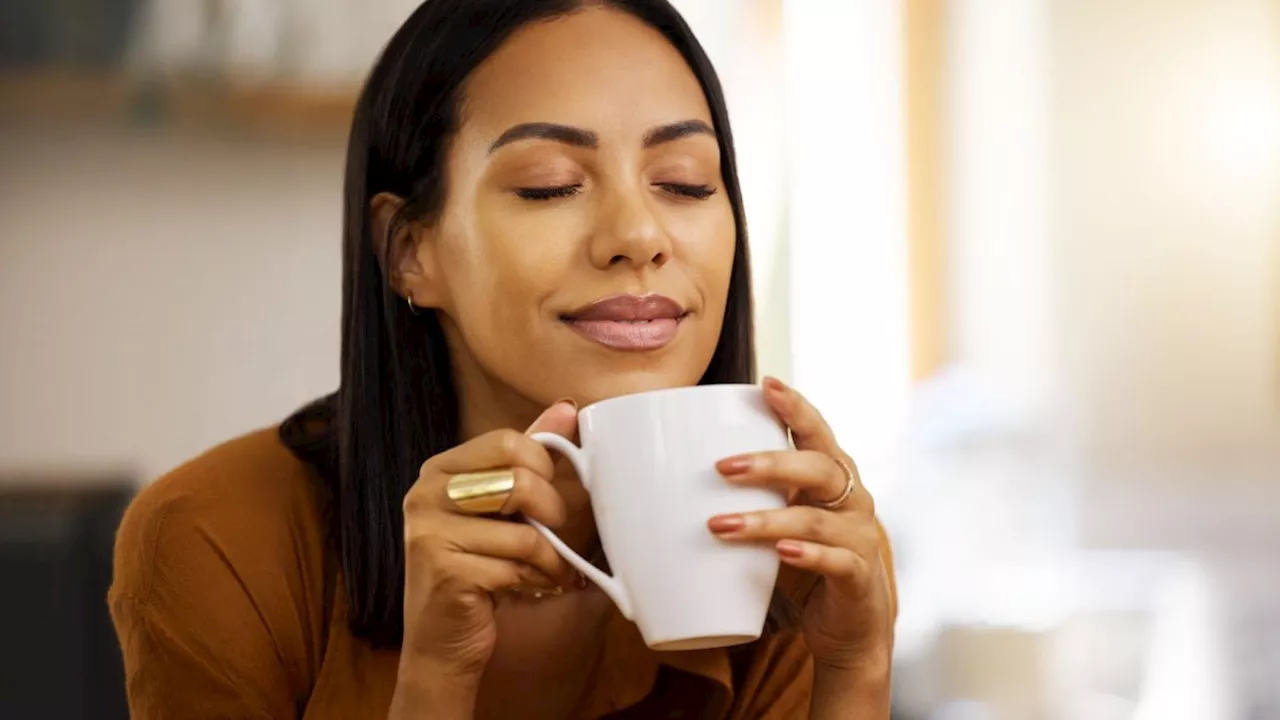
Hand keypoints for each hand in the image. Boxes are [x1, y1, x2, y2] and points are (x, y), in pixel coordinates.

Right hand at [396, 402, 579, 684]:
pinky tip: (528, 587)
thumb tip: (567, 408)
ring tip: (544, 568)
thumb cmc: (476, 568)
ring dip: (548, 557)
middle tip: (553, 532)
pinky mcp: (444, 571)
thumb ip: (528, 455)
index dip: (543, 467)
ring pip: (524, 532)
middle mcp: (425, 495)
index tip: (546, 496)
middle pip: (519, 481)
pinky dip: (535, 581)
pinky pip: (515, 567)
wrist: (441, 641)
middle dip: (552, 512)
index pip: (507, 442)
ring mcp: (428, 533)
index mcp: (439, 470)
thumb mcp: (500, 507)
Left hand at [708, 377, 893, 676]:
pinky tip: (780, 554)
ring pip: (814, 518)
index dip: (796, 407)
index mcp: (832, 474)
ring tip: (720, 525)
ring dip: (765, 520)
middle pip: (817, 467)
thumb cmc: (802, 559)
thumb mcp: (778, 518)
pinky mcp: (857, 577)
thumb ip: (746, 495)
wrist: (848, 625)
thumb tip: (663, 481)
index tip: (766, 384)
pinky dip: (807, 555)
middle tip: (722, 467)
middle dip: (770, 462)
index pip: (817, 431)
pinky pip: (835, 561)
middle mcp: (852, 498)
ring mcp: (858, 537)